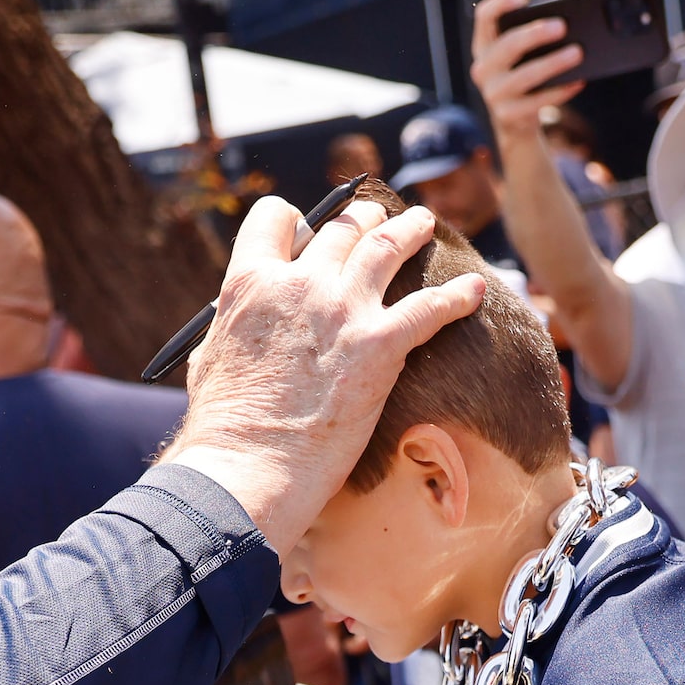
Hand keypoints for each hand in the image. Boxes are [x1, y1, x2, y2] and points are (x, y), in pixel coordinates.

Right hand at [169, 198, 484, 555]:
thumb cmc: (222, 428)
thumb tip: (239, 320)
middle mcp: (300, 284)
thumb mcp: (210, 359)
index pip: (275, 220)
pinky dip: (456, 297)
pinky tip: (474, 290)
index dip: (294, 220)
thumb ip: (231, 327)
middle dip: (362, 218)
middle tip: (378, 217)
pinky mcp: (381, 345)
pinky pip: (430, 308)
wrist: (249, 467)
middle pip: (341, 229)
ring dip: (409, 230)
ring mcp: (343, 310)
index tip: (307, 228)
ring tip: (423, 223)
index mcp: (250, 283)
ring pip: (387, 248)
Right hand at [470, 0, 584, 150]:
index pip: (484, 16)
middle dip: (535, 34)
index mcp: (484, 44)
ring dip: (553, 63)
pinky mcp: (507, 115)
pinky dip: (560, 91)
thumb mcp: (521, 54)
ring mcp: (493, 93)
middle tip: (562, 26)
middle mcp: (483, 68)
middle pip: (508, 45)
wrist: (514, 119)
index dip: (501, 3)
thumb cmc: (525, 73)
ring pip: (524, 75)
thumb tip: (566, 26)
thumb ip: (533, 37)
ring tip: (578, 53)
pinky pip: (538, 101)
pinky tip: (578, 81)